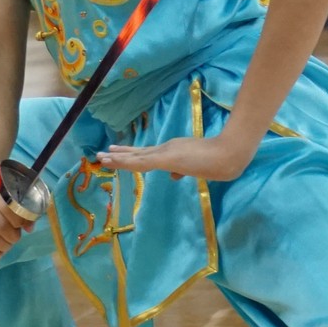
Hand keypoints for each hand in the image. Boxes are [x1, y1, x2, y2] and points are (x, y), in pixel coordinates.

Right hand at [0, 176, 33, 258]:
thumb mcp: (11, 195)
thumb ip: (23, 210)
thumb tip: (29, 228)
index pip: (9, 208)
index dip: (18, 222)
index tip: (21, 226)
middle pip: (0, 225)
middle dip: (12, 237)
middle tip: (14, 238)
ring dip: (3, 246)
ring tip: (7, 245)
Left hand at [100, 131, 259, 181]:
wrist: (226, 156)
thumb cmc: (215, 160)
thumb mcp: (195, 167)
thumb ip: (183, 170)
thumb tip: (173, 176)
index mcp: (170, 152)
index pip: (146, 154)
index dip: (130, 154)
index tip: (116, 153)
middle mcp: (164, 150)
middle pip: (137, 153)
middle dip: (119, 155)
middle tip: (101, 154)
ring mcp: (165, 152)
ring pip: (137, 157)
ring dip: (118, 158)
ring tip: (101, 157)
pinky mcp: (167, 158)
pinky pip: (143, 161)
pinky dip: (128, 162)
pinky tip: (116, 162)